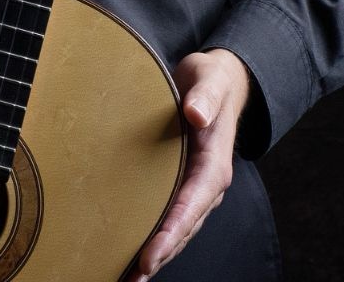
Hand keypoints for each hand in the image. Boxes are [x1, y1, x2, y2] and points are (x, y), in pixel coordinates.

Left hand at [126, 49, 252, 280]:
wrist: (215, 82)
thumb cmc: (211, 82)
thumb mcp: (210, 81)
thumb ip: (204, 98)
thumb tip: (195, 115)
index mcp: (214, 165)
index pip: (191, 206)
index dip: (171, 232)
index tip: (149, 255)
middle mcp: (206, 184)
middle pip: (184, 228)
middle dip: (160, 254)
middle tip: (133, 278)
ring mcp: (194, 187)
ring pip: (176, 229)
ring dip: (156, 254)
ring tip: (128, 279)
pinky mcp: (180, 184)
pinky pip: (168, 216)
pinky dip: (154, 237)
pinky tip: (132, 254)